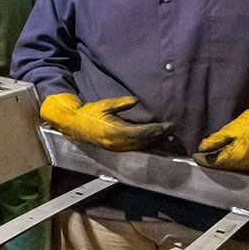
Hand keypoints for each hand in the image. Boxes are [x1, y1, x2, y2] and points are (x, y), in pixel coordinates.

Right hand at [39, 94, 171, 151]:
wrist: (75, 126)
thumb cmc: (89, 114)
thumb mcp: (105, 105)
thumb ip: (121, 103)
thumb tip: (136, 100)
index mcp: (114, 131)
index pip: (140, 132)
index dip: (155, 130)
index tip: (167, 126)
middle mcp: (117, 142)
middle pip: (143, 141)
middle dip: (159, 136)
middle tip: (172, 131)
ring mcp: (117, 147)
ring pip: (140, 147)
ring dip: (155, 143)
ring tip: (168, 138)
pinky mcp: (116, 149)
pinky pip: (135, 148)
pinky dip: (146, 146)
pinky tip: (155, 143)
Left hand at [195, 90, 248, 173]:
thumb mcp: (231, 129)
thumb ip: (215, 140)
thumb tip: (202, 148)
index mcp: (235, 157)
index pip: (212, 164)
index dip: (202, 160)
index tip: (197, 156)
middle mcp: (245, 167)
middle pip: (222, 171)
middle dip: (212, 165)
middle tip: (205, 157)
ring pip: (233, 173)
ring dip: (224, 167)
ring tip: (218, 157)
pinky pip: (244, 172)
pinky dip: (236, 167)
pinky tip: (234, 159)